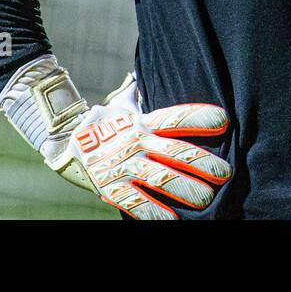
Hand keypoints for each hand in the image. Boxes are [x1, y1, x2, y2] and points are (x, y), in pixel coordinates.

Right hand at [0, 55, 231, 218]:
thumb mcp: (126, 105)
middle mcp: (137, 143)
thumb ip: (145, 95)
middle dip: (201, 163)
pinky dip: (153, 212)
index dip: (199, 117)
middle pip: (174, 152)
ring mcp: (125, 166)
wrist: (66, 139)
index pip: (175, 117)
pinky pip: (135, 202)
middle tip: (224, 173)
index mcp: (144, 122)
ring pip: (160, 178)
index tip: (224, 120)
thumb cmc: (107, 122)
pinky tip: (170, 220)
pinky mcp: (112, 187)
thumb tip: (152, 71)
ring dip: (184, 188)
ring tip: (206, 199)